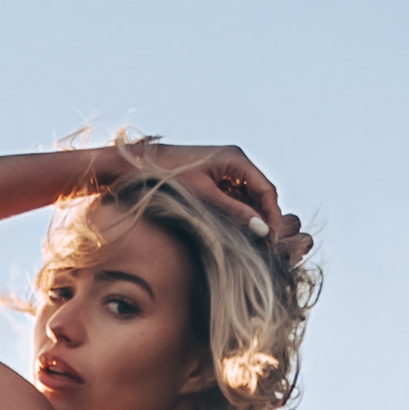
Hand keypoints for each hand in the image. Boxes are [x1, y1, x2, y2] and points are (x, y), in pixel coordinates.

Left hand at [118, 141, 301, 253]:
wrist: (135, 166)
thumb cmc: (166, 177)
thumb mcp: (203, 197)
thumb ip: (234, 212)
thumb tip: (263, 230)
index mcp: (235, 159)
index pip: (267, 190)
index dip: (274, 217)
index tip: (273, 241)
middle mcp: (234, 164)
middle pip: (260, 197)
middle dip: (264, 222)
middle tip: (265, 250)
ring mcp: (224, 174)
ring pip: (248, 202)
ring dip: (250, 223)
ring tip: (251, 247)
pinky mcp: (213, 184)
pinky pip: (233, 204)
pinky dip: (236, 220)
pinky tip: (234, 239)